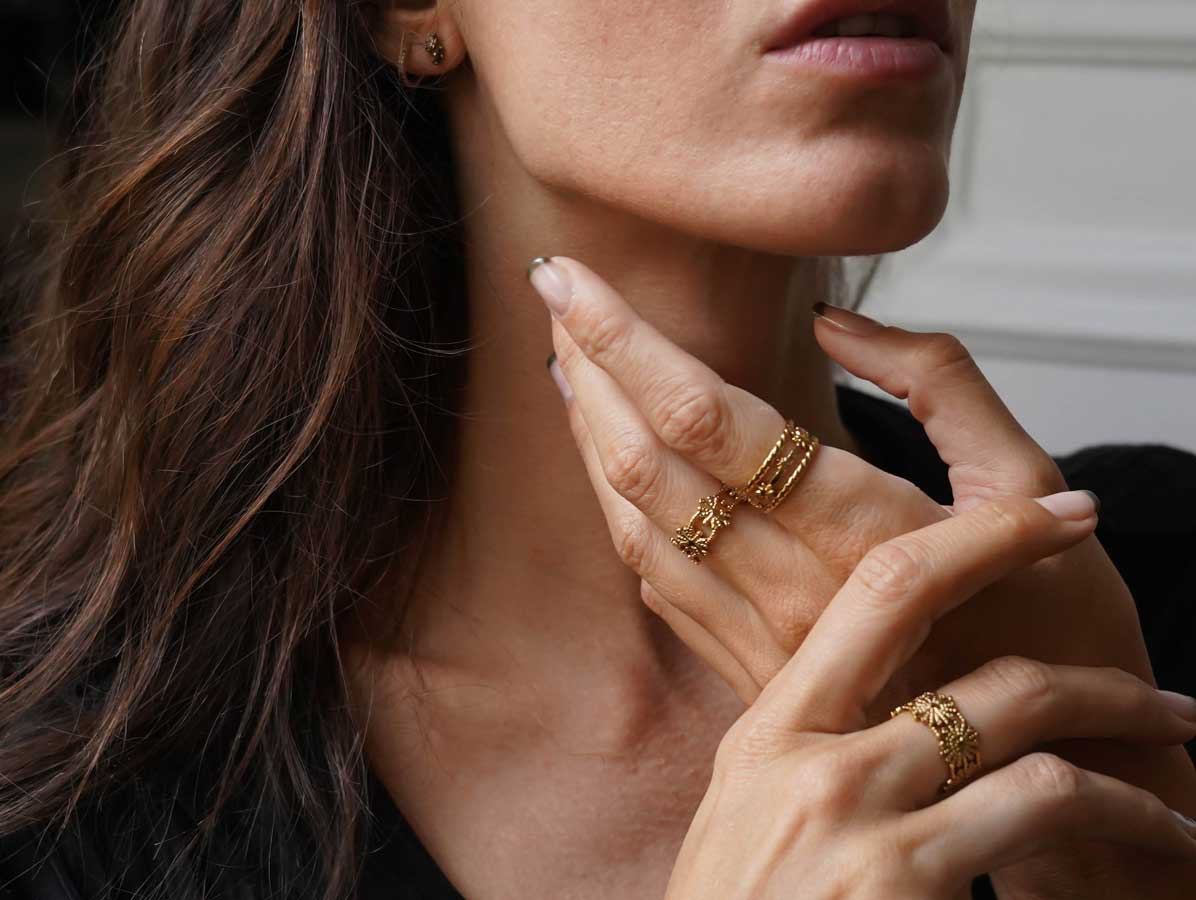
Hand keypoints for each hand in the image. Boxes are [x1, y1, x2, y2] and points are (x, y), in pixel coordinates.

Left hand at [529, 254, 1195, 893]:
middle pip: (650, 465)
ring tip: (568, 359)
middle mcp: (795, 590)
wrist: (1050, 769)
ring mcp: (762, 640)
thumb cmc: (1055, 620)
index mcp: (864, 532)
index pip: (709, 420)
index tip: (574, 278)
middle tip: (556, 293)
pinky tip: (606, 456)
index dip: (628, 342)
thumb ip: (942, 385)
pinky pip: (655, 580)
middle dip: (590, 369)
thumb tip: (837, 324)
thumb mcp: (1029, 483)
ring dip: (589, 434)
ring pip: (636, 524)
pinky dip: (616, 505)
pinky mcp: (751, 668)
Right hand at [674, 464, 1195, 896]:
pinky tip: (1158, 831)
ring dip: (1133, 747)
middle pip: (987, 672)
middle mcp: (815, 769)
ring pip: (1034, 740)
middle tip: (1163, 686)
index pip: (880, 594)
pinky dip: (1125, 817)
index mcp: (767, 735)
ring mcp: (865, 834)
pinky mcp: (912, 891)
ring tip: (1181, 761)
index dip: (979, 538)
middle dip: (1100, 670)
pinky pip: (1047, 815)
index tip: (1053, 511)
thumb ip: (799, 746)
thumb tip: (869, 684)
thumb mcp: (739, 820)